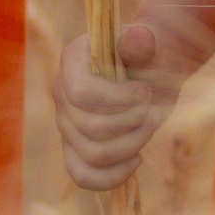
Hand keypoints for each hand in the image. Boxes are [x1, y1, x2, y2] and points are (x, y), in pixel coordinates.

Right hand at [54, 22, 186, 191]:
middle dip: (132, 123)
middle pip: (90, 127)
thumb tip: (139, 39)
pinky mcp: (75, 149)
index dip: (118, 99)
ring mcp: (66, 124)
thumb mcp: (151, 44)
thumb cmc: (150, 55)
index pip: (81, 93)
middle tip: (153, 109)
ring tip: (148, 128)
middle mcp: (61, 93)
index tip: (145, 91)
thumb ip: (142, 42)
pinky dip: (113, 176)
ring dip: (131, 146)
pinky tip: (137, 159)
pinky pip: (82, 175)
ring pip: (92, 155)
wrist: (151, 72)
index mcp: (72, 60)